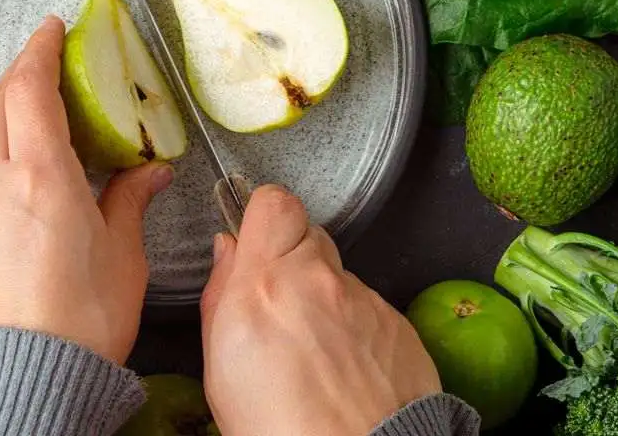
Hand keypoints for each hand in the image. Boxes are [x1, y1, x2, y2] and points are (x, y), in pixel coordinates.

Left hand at [0, 15, 173, 364]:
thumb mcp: (123, 253)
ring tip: (42, 97)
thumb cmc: (84, 317)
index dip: (40, 50)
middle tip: (49, 53)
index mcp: (41, 176)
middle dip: (20, 68)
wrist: (31, 375)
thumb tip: (148, 171)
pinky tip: (30, 152)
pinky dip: (3, 139)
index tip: (54, 25)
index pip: (29, 89)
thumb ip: (129, 200)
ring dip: (8, 102)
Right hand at [200, 185, 441, 435]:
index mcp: (265, 284)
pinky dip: (356, 331)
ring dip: (325, 300)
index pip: (273, 203)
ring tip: (315, 355)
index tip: (255, 243)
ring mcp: (365, 300)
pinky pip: (370, 309)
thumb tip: (227, 252)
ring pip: (339, 277)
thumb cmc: (279, 430)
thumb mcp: (219, 369)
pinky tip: (346, 371)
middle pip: (309, 236)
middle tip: (280, 309)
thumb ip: (219, 296)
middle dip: (293, 262)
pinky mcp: (398, 324)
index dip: (263, 218)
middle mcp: (319, 280)